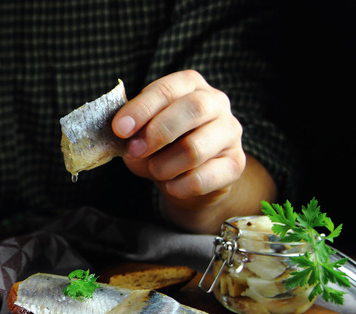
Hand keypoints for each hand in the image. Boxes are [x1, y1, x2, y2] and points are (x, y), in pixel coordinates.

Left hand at [112, 70, 274, 231]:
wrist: (188, 179)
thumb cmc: (161, 148)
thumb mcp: (141, 134)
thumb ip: (133, 132)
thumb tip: (125, 137)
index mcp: (189, 85)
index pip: (167, 89)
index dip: (142, 108)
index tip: (119, 128)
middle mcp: (216, 102)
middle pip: (193, 109)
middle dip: (158, 132)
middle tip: (135, 150)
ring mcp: (230, 132)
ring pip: (196, 148)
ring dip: (164, 165)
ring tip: (155, 170)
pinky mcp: (236, 163)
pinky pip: (203, 178)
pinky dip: (179, 186)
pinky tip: (171, 185)